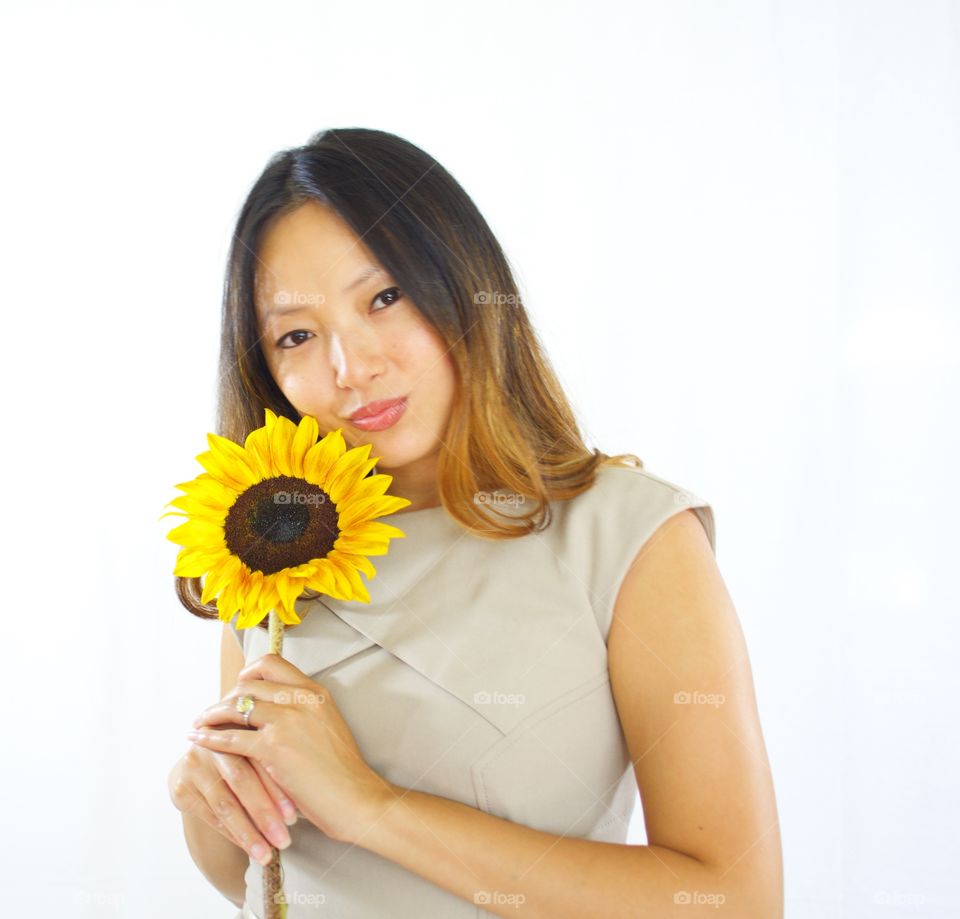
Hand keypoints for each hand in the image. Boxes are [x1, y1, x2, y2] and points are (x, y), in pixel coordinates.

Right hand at [168, 736, 296, 866]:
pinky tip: (248, 847)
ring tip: (266, 855)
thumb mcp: (258, 750)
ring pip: (225, 803)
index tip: (294, 817)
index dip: (278, 788)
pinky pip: (212, 816)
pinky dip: (232, 833)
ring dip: (248, 832)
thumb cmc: (243, 757)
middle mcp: (214, 744)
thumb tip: (307, 799)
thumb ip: (275, 759)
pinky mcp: (182, 788)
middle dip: (264, 813)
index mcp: (238, 729)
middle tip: (284, 840)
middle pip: (242, 781)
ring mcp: (195, 764)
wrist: (201, 763)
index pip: (260, 760)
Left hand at [187, 653, 392, 843]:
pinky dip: (210, 738)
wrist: (355, 798)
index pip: (272, 664)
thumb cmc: (342, 771)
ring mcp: (287, 721)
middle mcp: (301, 699)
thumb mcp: (328, 726)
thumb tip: (273, 710)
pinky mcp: (274, 748)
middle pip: (248, 684)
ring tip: (199, 723)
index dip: (248, 674)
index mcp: (315, 692)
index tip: (237, 688)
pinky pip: (231, 738)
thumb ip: (303, 712)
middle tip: (214, 712)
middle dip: (225, 697)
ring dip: (211, 715)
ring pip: (236, 707)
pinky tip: (198, 740)